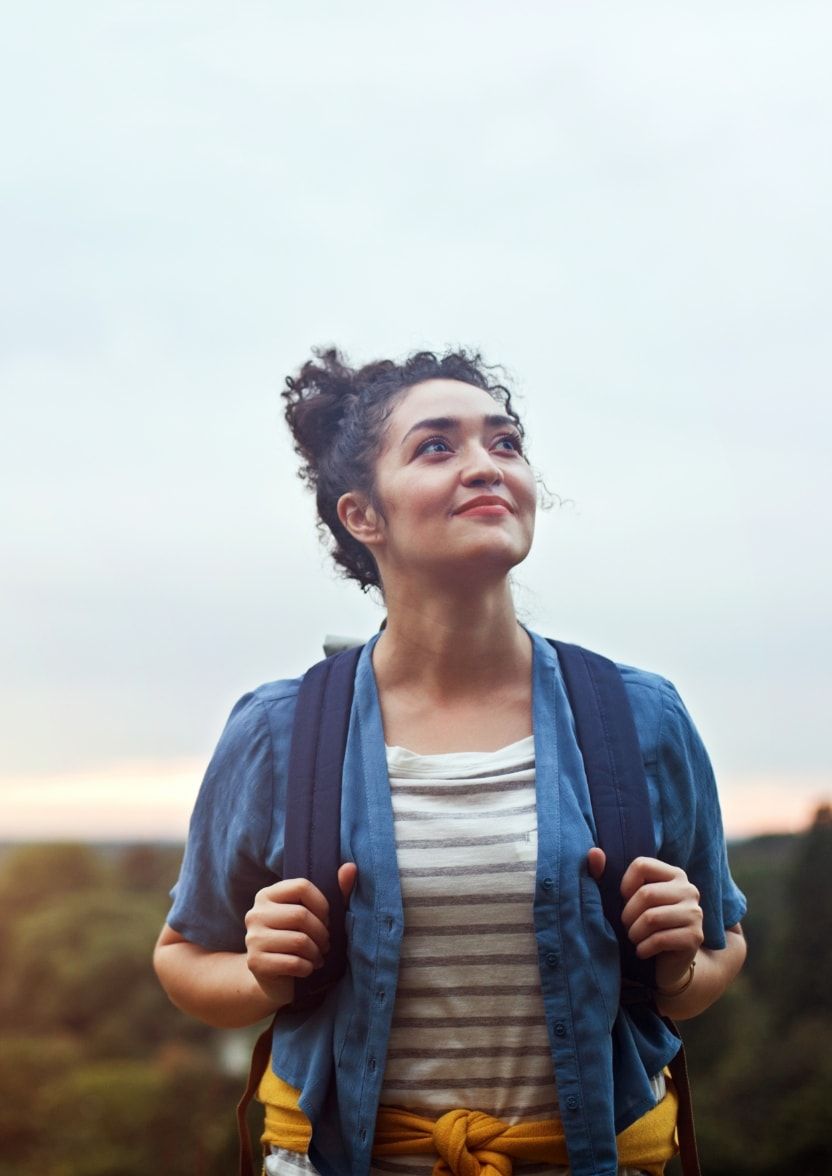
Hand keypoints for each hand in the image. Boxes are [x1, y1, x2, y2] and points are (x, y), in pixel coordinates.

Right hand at [244, 863, 356, 1002]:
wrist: (274, 978)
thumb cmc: (299, 939)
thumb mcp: (317, 915)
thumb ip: (335, 891)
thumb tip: (351, 867)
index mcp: (268, 895)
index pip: (302, 886)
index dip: (322, 905)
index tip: (326, 919)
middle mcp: (256, 913)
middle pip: (301, 915)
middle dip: (321, 933)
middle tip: (325, 943)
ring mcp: (252, 938)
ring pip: (299, 941)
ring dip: (316, 952)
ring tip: (317, 956)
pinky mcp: (255, 963)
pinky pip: (293, 963)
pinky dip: (308, 968)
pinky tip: (307, 968)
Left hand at [587, 850, 702, 992]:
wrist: (668, 963)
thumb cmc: (642, 924)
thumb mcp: (624, 899)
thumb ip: (605, 874)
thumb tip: (593, 853)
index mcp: (674, 874)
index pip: (641, 865)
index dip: (625, 885)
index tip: (624, 901)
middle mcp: (689, 890)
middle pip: (646, 894)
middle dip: (628, 915)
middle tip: (627, 926)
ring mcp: (695, 913)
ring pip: (652, 918)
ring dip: (634, 933)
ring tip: (635, 938)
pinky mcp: (695, 937)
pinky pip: (660, 939)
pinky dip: (643, 948)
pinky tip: (642, 951)